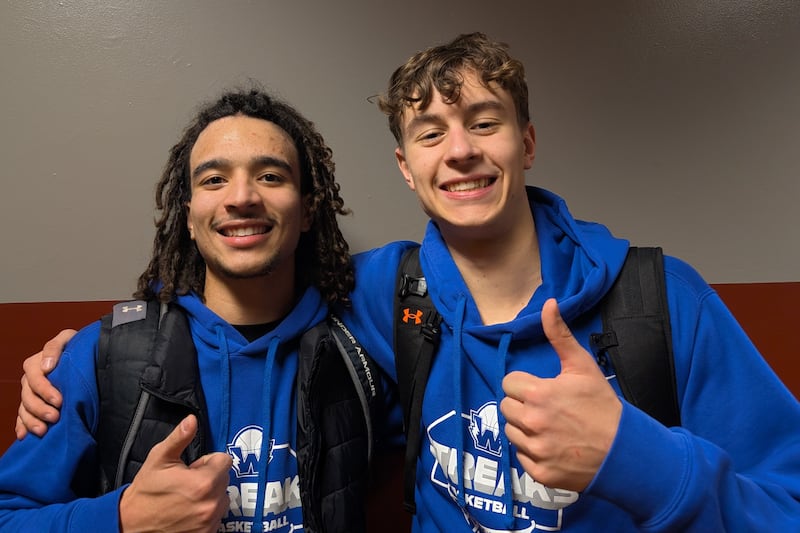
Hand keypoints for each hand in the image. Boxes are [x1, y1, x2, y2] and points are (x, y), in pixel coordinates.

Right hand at [15, 329, 75, 438]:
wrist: (82, 356)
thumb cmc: (74, 346)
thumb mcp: (67, 339)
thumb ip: (54, 347)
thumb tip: (46, 366)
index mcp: (35, 364)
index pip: (34, 378)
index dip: (44, 390)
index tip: (59, 401)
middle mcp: (30, 380)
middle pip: (28, 397)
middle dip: (40, 409)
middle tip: (54, 417)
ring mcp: (30, 394)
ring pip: (24, 409)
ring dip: (31, 421)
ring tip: (43, 431)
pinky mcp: (34, 404)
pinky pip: (22, 417)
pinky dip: (22, 426)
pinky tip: (24, 436)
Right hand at [119, 414, 232, 531]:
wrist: (130, 523)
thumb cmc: (146, 490)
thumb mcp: (159, 458)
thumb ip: (180, 437)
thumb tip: (192, 419)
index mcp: (204, 482)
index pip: (225, 461)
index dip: (208, 462)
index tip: (193, 468)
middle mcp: (211, 504)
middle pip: (224, 479)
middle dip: (209, 478)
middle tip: (187, 483)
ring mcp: (210, 521)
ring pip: (222, 498)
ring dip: (210, 496)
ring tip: (187, 498)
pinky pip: (217, 516)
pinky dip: (207, 513)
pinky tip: (188, 512)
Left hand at [500, 298, 621, 491]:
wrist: (625, 451)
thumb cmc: (603, 406)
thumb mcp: (582, 366)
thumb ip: (559, 334)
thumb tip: (548, 303)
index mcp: (539, 394)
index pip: (509, 384)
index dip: (525, 384)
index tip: (542, 389)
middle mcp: (533, 423)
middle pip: (507, 407)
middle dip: (523, 405)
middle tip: (547, 408)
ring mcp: (536, 450)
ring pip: (511, 432)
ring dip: (525, 428)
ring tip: (551, 427)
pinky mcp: (539, 473)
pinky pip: (522, 456)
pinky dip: (534, 452)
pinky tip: (554, 446)